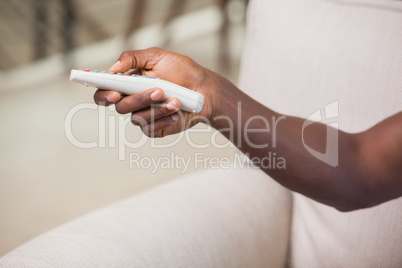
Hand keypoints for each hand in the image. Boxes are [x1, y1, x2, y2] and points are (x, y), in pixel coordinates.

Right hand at [94, 47, 214, 136]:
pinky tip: (177, 112)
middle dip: (139, 99)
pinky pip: (151, 129)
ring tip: (175, 99)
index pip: (104, 92)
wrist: (204, 89)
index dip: (103, 94)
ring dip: (157, 108)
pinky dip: (164, 119)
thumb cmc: (182, 71)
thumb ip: (132, 57)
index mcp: (128, 83)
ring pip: (136, 118)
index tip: (114, 92)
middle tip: (157, 91)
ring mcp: (144, 115)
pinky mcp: (156, 128)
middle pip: (120, 107)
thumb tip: (112, 68)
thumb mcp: (157, 56)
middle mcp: (133, 101)